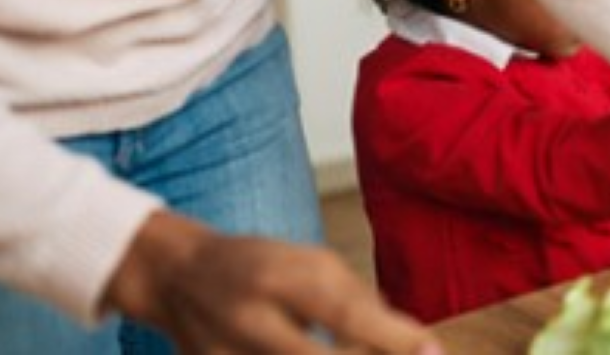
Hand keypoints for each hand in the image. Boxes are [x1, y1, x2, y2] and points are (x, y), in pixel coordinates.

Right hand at [104, 210, 441, 354]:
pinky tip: (312, 352)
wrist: (176, 277)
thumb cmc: (259, 266)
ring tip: (370, 354)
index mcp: (280, 278)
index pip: (344, 310)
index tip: (433, 352)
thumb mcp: (311, 264)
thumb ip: (358, 300)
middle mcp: (249, 321)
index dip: (392, 336)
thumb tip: (412, 341)